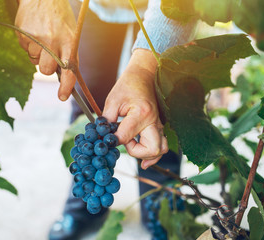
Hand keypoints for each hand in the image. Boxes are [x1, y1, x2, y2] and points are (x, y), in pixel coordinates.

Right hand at [15, 0, 76, 100]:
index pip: (69, 70)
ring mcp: (36, 38)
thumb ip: (68, 54)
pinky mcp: (23, 34)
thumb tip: (64, 77)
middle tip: (47, 56)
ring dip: (37, 54)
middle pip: (45, 70)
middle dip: (45, 68)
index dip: (66, 86)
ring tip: (42, 37)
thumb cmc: (60, 18)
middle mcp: (53, 41)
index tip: (61, 96)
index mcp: (69, 42)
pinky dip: (29, 44)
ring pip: (34, 61)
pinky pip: (25, 49)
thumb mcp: (71, 34)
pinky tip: (34, 32)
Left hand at [103, 49, 167, 168]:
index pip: (126, 137)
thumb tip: (101, 138)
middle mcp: (153, 121)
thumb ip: (106, 121)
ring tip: (133, 149)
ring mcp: (159, 124)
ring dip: (147, 155)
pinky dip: (153, 154)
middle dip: (136, 152)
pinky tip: (144, 161)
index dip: (113, 141)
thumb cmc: (127, 86)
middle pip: (151, 149)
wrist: (143, 76)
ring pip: (160, 149)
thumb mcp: (112, 101)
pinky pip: (162, 146)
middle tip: (125, 144)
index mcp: (141, 113)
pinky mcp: (159, 127)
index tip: (106, 138)